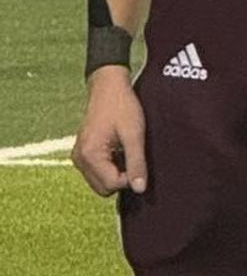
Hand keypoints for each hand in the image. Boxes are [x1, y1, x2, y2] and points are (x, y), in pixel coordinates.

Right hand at [72, 66, 147, 195]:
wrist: (108, 86)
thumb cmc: (122, 106)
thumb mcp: (134, 135)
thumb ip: (136, 163)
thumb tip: (139, 189)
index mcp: (90, 155)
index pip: (112, 185)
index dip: (130, 177)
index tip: (136, 157)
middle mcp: (79, 159)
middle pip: (104, 188)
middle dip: (121, 178)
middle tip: (130, 154)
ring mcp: (78, 157)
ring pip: (101, 183)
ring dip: (116, 173)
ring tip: (123, 150)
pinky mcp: (82, 154)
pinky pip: (97, 173)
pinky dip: (109, 168)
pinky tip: (116, 150)